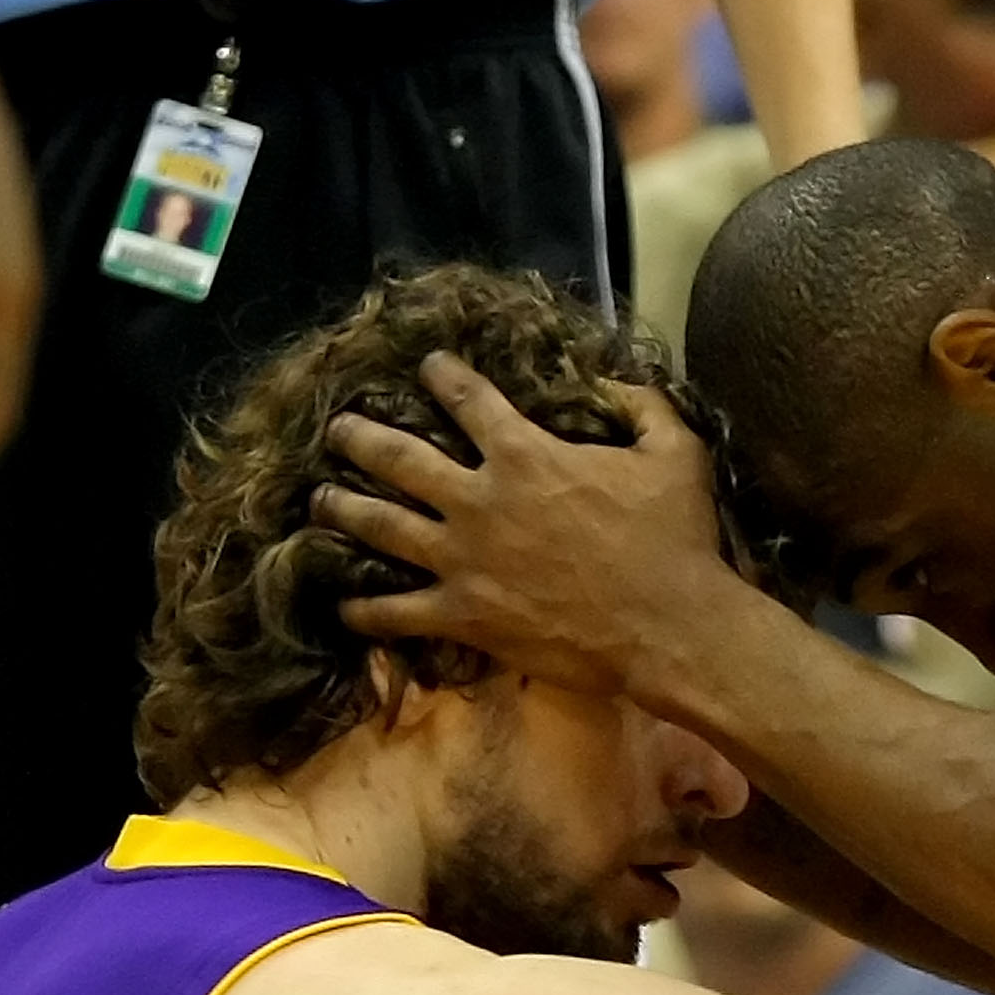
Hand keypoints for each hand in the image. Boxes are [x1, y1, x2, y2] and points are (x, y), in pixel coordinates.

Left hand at [310, 353, 727, 694]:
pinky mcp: (463, 615)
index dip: (443, 376)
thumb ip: (643, 405)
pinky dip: (365, 611)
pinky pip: (397, 612)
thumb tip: (617, 380)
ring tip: (318, 500)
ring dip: (344, 510)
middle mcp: (479, 499)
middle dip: (361, 437)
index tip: (426, 367)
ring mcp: (463, 560)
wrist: (668, 627)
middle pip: (399, 458)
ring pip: (382, 527)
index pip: (467, 398)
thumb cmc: (676, 540)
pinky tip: (342, 607)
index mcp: (524, 452)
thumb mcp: (676, 452)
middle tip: (337, 429)